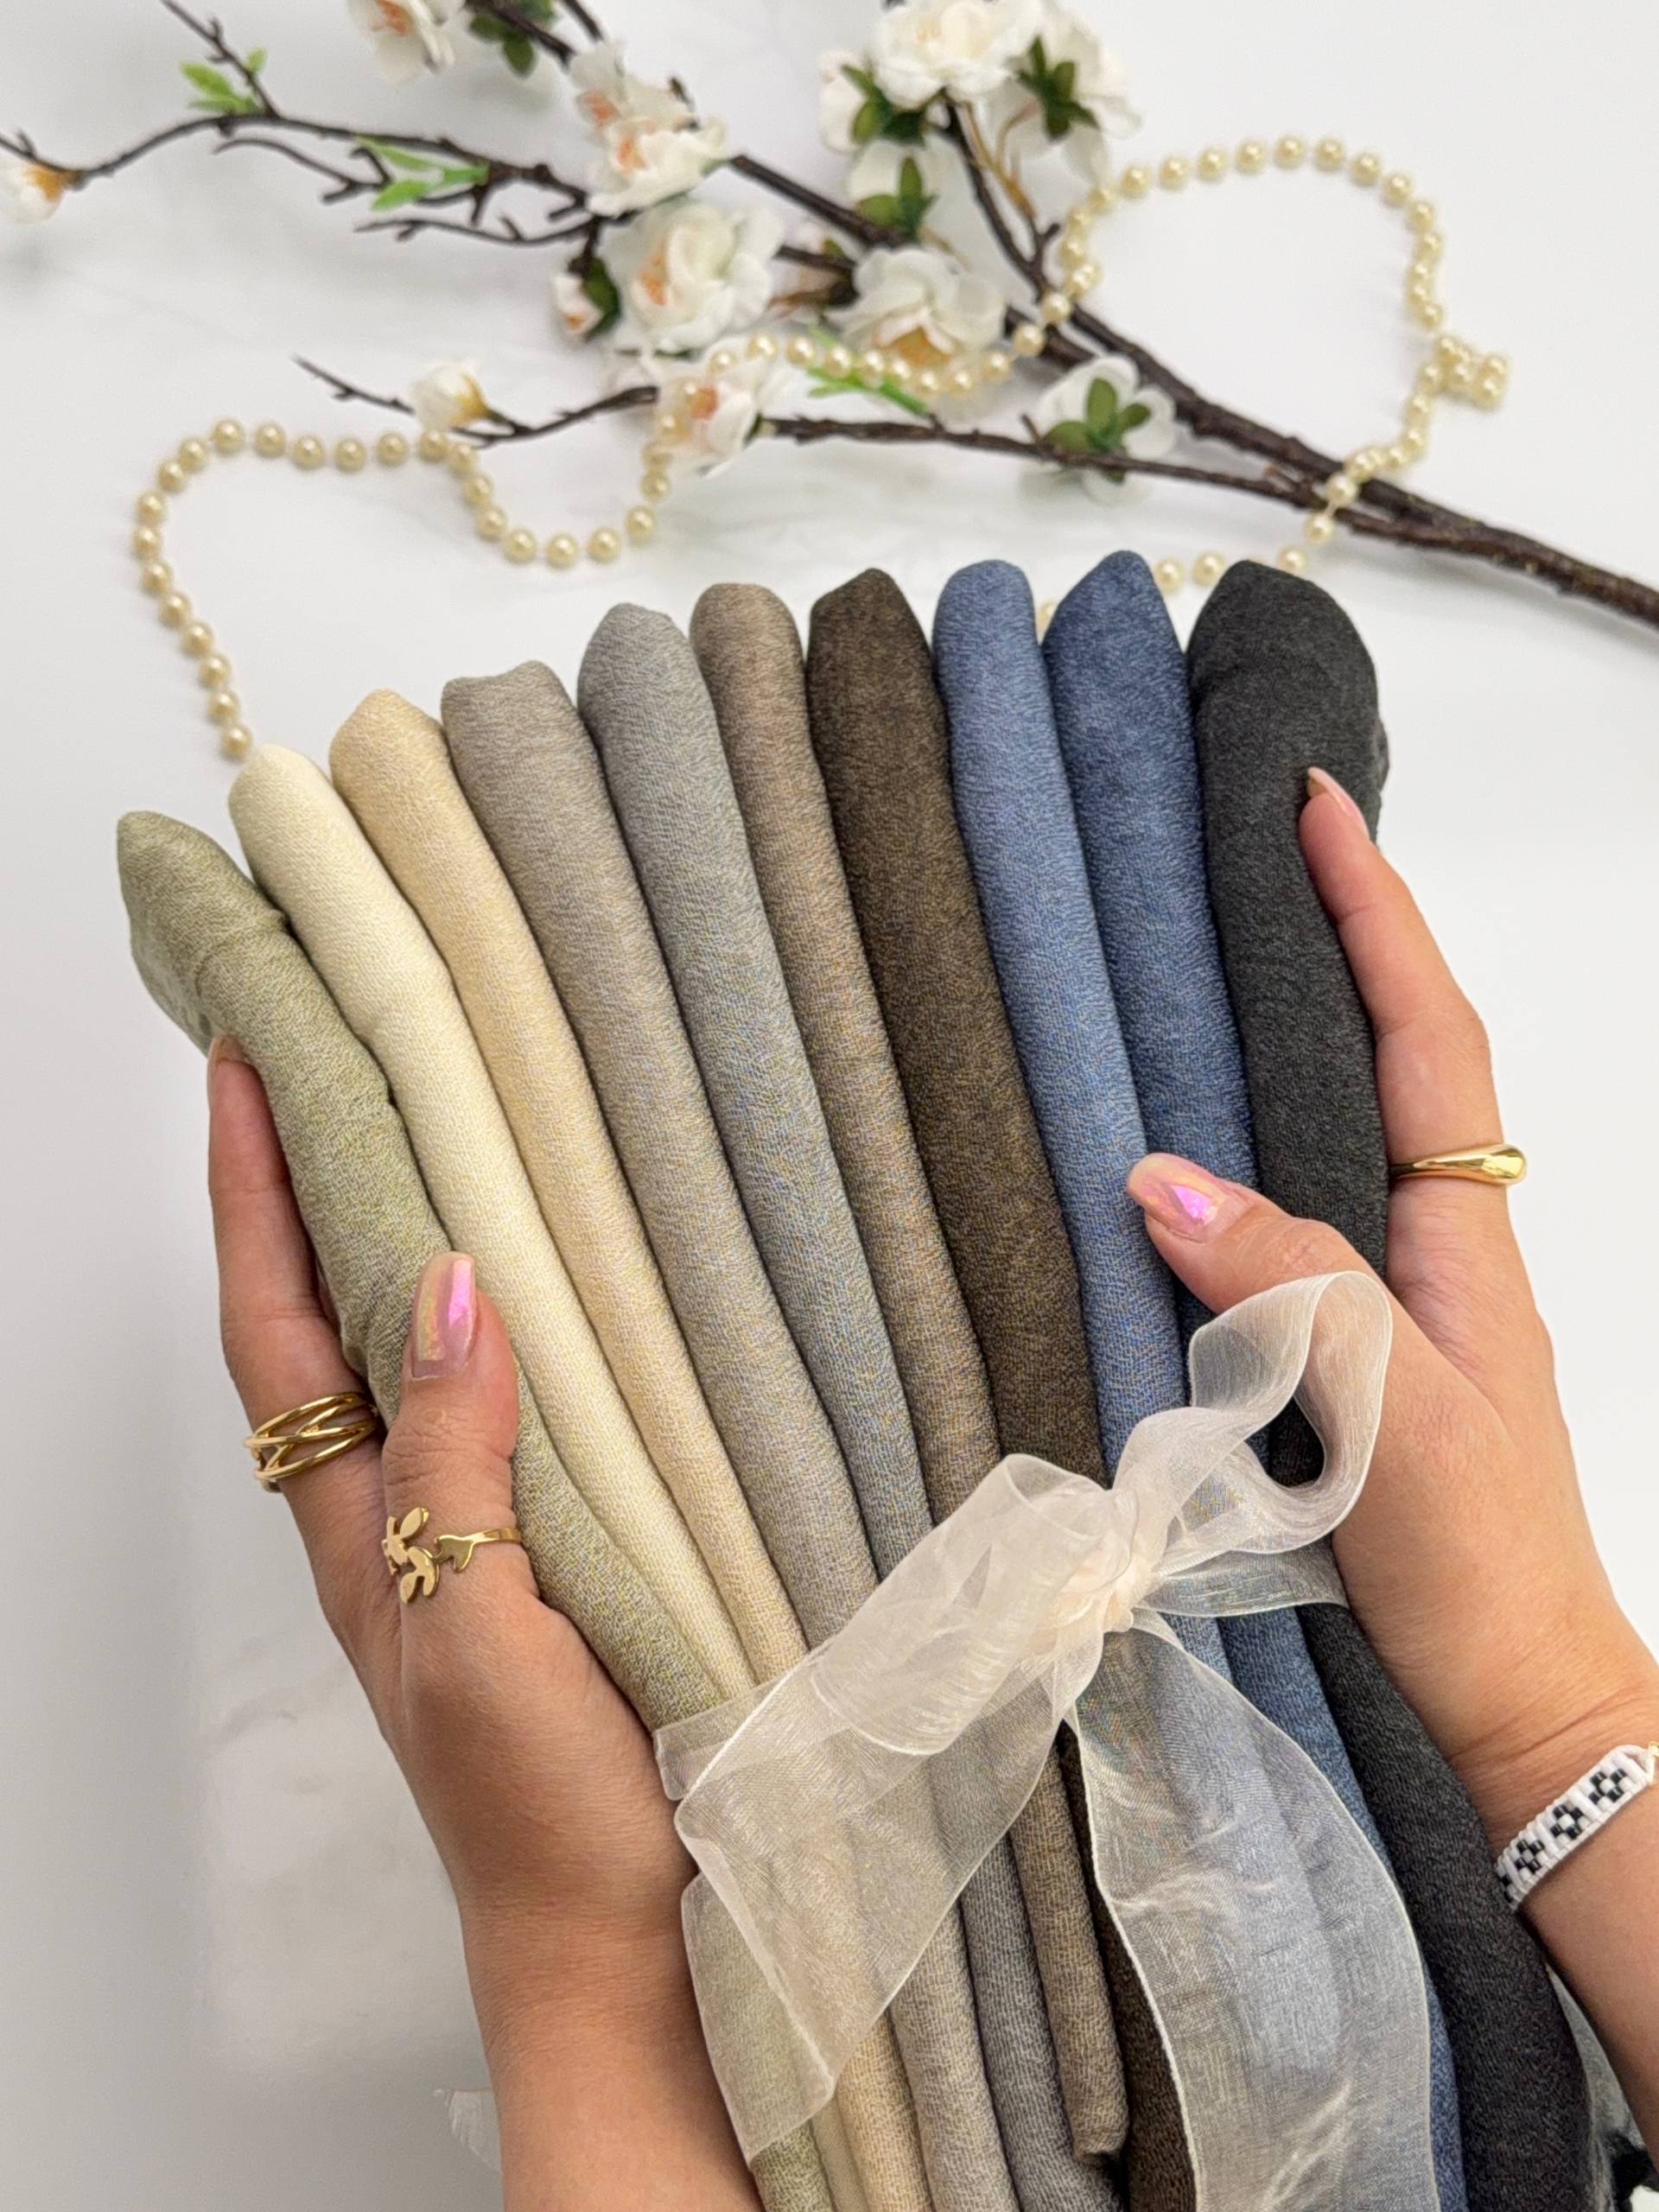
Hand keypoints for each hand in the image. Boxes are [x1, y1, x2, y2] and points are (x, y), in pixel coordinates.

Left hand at [206, 1038, 756, 2211]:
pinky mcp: (539, 1549)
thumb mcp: (476, 1628)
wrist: (611, 1932)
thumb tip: (448, 1285)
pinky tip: (537, 1287)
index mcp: (356, 1525)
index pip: (278, 1327)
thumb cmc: (536, 1809)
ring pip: (398, 1357)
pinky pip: (490, 1404)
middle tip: (316, 1062)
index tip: (244, 1068)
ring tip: (414, 1131)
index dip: (252, 1196)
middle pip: (316, 1322)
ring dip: (383, 1239)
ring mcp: (460, 1531)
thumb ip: (457, 1461)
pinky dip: (488, 1319)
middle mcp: (391, 1512)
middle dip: (297, 1188)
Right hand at [1125, 770, 1658, 2144]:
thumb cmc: (1475, 1569)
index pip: (1425, 1038)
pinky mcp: (1361, 1353)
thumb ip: (1288, 1286)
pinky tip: (1201, 1142)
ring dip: (1305, 1030)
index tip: (1317, 809)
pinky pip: (1307, 1211)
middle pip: (1399, 1055)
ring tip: (1220, 953)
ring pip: (1350, 1130)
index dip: (1374, 916)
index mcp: (1464, 1241)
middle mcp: (1441, 1249)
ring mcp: (1407, 1300)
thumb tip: (1159, 1176)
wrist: (1521, 1703)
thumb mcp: (1387, 1415)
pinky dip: (1260, 1142)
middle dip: (1344, 937)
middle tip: (1262, 848)